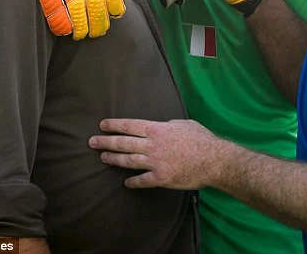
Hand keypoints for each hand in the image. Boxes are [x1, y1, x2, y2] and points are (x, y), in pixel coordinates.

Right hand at [0, 0, 125, 39]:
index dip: (114, 8)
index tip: (113, 16)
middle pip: (97, 7)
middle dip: (99, 23)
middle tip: (98, 32)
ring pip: (77, 12)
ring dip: (81, 27)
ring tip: (83, 35)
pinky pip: (54, 9)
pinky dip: (60, 23)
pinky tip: (63, 30)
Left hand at [89, 118, 225, 189]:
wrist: (213, 159)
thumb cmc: (201, 138)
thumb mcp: (183, 123)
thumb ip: (168, 124)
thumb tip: (161, 126)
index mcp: (157, 129)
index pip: (130, 126)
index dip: (114, 125)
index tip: (102, 125)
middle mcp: (152, 145)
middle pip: (124, 143)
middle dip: (106, 142)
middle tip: (93, 141)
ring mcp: (155, 162)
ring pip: (128, 161)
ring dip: (114, 159)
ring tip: (103, 158)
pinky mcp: (161, 178)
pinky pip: (142, 180)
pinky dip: (133, 181)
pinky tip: (126, 182)